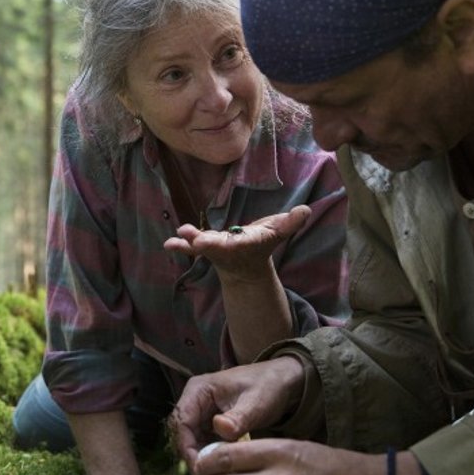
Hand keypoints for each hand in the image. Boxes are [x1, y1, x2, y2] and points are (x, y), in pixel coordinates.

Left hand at [163, 205, 310, 282]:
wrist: (245, 265)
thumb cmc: (262, 243)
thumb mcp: (278, 232)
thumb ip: (290, 223)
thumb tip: (305, 210)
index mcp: (248, 243)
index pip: (244, 241)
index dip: (240, 240)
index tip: (237, 240)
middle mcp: (230, 248)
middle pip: (219, 246)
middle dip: (209, 245)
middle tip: (198, 242)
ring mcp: (214, 249)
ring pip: (202, 246)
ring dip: (190, 242)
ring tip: (178, 236)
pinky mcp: (203, 246)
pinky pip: (190, 246)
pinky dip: (180, 245)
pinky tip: (168, 243)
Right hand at [171, 357, 304, 467]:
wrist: (283, 382)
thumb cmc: (268, 387)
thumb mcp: (255, 403)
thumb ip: (238, 417)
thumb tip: (220, 429)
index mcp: (198, 390)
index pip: (181, 421)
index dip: (186, 446)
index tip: (201, 467)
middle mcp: (195, 400)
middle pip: (183, 432)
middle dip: (192, 454)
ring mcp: (202, 412)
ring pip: (192, 439)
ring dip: (202, 456)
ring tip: (218, 474)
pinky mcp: (211, 422)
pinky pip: (204, 442)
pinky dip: (211, 454)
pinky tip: (225, 466)